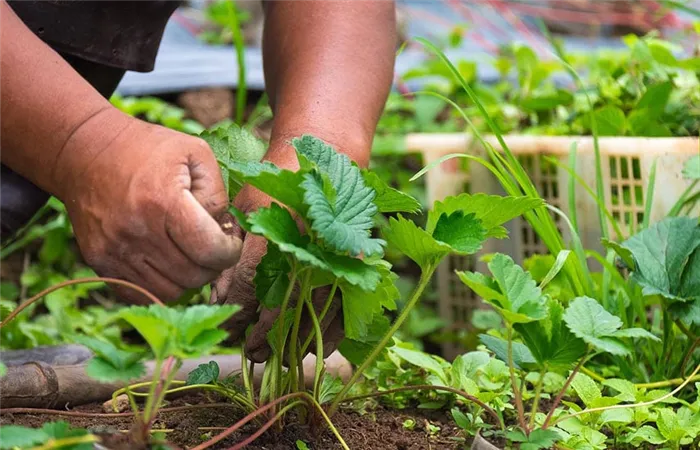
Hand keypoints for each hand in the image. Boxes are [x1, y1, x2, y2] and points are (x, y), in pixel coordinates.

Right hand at [59, 110, 242, 302]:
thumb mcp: (195, 153)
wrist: (85, 151)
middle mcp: (137, 231)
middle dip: (213, 265)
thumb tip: (224, 232)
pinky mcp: (100, 262)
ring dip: (189, 278)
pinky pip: (143, 293)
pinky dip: (162, 284)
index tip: (231, 240)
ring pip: (171, 291)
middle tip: (212, 245)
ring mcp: (114, 250)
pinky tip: (168, 261)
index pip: (210, 251)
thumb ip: (218, 193)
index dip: (230, 251)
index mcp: (163, 201)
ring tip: (190, 253)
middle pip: (194, 275)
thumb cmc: (148, 149)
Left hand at [211, 151, 344, 362]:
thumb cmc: (281, 180)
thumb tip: (218, 295)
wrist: (330, 156)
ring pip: (314, 313)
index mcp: (274, 229)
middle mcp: (306, 246)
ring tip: (276, 358)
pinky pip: (346, 308)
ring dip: (294, 341)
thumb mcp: (246, 206)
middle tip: (250, 353)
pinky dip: (332, 333)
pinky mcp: (357, 261)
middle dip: (262, 336)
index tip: (228, 327)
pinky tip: (315, 348)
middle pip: (281, 306)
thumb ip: (231, 250)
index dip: (236, 312)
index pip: (248, 285)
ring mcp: (335, 255)